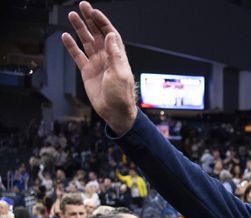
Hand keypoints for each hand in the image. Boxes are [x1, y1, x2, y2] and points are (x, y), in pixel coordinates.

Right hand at [62, 2, 137, 133]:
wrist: (115, 112)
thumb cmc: (122, 96)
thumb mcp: (120, 74)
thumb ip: (115, 54)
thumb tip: (111, 36)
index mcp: (117, 56)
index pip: (110, 33)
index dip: (102, 22)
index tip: (93, 12)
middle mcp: (107, 57)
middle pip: (98, 33)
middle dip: (90, 20)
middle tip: (82, 6)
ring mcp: (97, 63)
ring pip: (87, 41)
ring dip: (80, 29)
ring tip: (72, 16)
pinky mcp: (87, 71)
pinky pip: (78, 55)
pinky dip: (71, 46)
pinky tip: (65, 36)